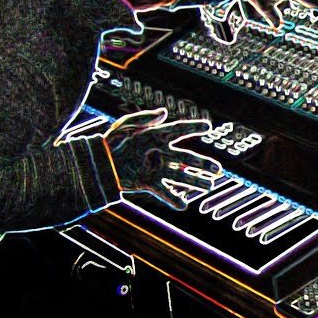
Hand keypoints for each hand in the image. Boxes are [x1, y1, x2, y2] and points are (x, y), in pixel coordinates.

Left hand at [103, 108, 222, 209]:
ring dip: (194, 181)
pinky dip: (173, 199)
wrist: (99, 162)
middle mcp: (161, 153)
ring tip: (209, 186)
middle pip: (186, 158)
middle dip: (203, 164)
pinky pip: (164, 191)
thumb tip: (164, 112)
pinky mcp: (148, 182)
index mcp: (157, 136)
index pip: (179, 130)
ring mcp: (156, 169)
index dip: (193, 128)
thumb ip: (145, 118)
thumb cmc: (113, 141)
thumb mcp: (127, 125)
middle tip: (218, 169)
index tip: (208, 127)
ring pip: (180, 175)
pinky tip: (183, 205)